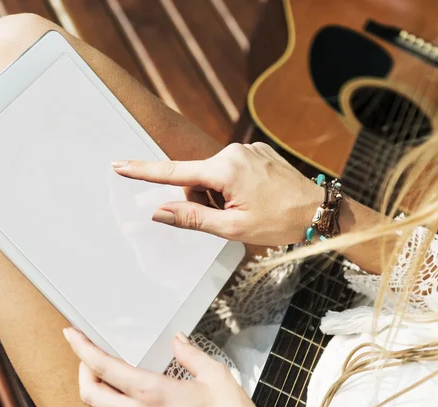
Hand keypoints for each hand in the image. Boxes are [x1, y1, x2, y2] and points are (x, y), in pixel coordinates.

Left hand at [63, 328, 278, 406]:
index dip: (82, 349)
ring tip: (102, 374)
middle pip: (90, 395)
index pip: (103, 368)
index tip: (73, 335)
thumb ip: (191, 354)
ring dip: (94, 392)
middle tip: (88, 353)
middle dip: (81, 370)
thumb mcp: (216, 375)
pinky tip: (124, 398)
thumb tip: (178, 341)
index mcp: (153, 393)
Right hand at [112, 142, 321, 245]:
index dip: (144, 171)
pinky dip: (233, 186)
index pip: (174, 172)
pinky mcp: (256, 152)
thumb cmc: (278, 222)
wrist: (318, 210)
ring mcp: (246, 150)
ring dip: (219, 194)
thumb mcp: (233, 227)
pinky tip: (254, 197)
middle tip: (230, 216)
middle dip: (203, 200)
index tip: (119, 165)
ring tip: (247, 208)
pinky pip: (230, 169)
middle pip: (196, 178)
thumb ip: (193, 218)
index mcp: (225, 170)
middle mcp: (233, 152)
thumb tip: (161, 211)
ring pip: (213, 176)